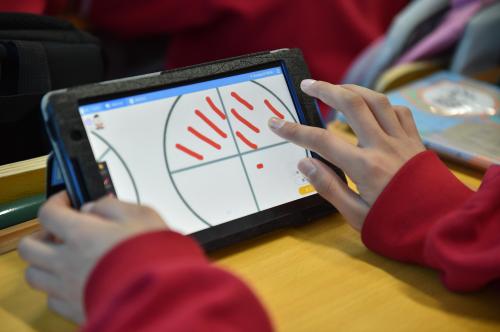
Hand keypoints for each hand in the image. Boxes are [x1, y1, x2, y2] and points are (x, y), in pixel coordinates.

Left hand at [18, 191, 166, 323]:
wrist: (162, 294)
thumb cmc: (154, 255)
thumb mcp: (142, 215)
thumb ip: (112, 206)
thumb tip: (94, 208)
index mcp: (81, 234)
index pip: (48, 212)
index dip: (56, 201)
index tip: (66, 200)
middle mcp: (67, 262)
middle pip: (29, 246)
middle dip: (41, 234)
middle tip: (58, 231)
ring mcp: (68, 288)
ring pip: (34, 275)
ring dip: (44, 263)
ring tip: (63, 257)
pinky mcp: (75, 309)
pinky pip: (52, 300)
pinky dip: (57, 289)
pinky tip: (74, 282)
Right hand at [269, 80, 424, 229]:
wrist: (442, 226)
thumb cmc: (395, 225)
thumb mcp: (356, 215)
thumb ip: (328, 187)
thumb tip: (304, 163)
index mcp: (364, 167)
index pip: (322, 140)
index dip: (295, 130)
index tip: (276, 123)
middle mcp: (383, 146)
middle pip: (351, 104)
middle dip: (325, 90)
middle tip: (308, 85)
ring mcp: (402, 140)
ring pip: (376, 100)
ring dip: (353, 89)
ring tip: (335, 88)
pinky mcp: (415, 140)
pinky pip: (399, 111)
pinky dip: (382, 104)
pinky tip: (372, 108)